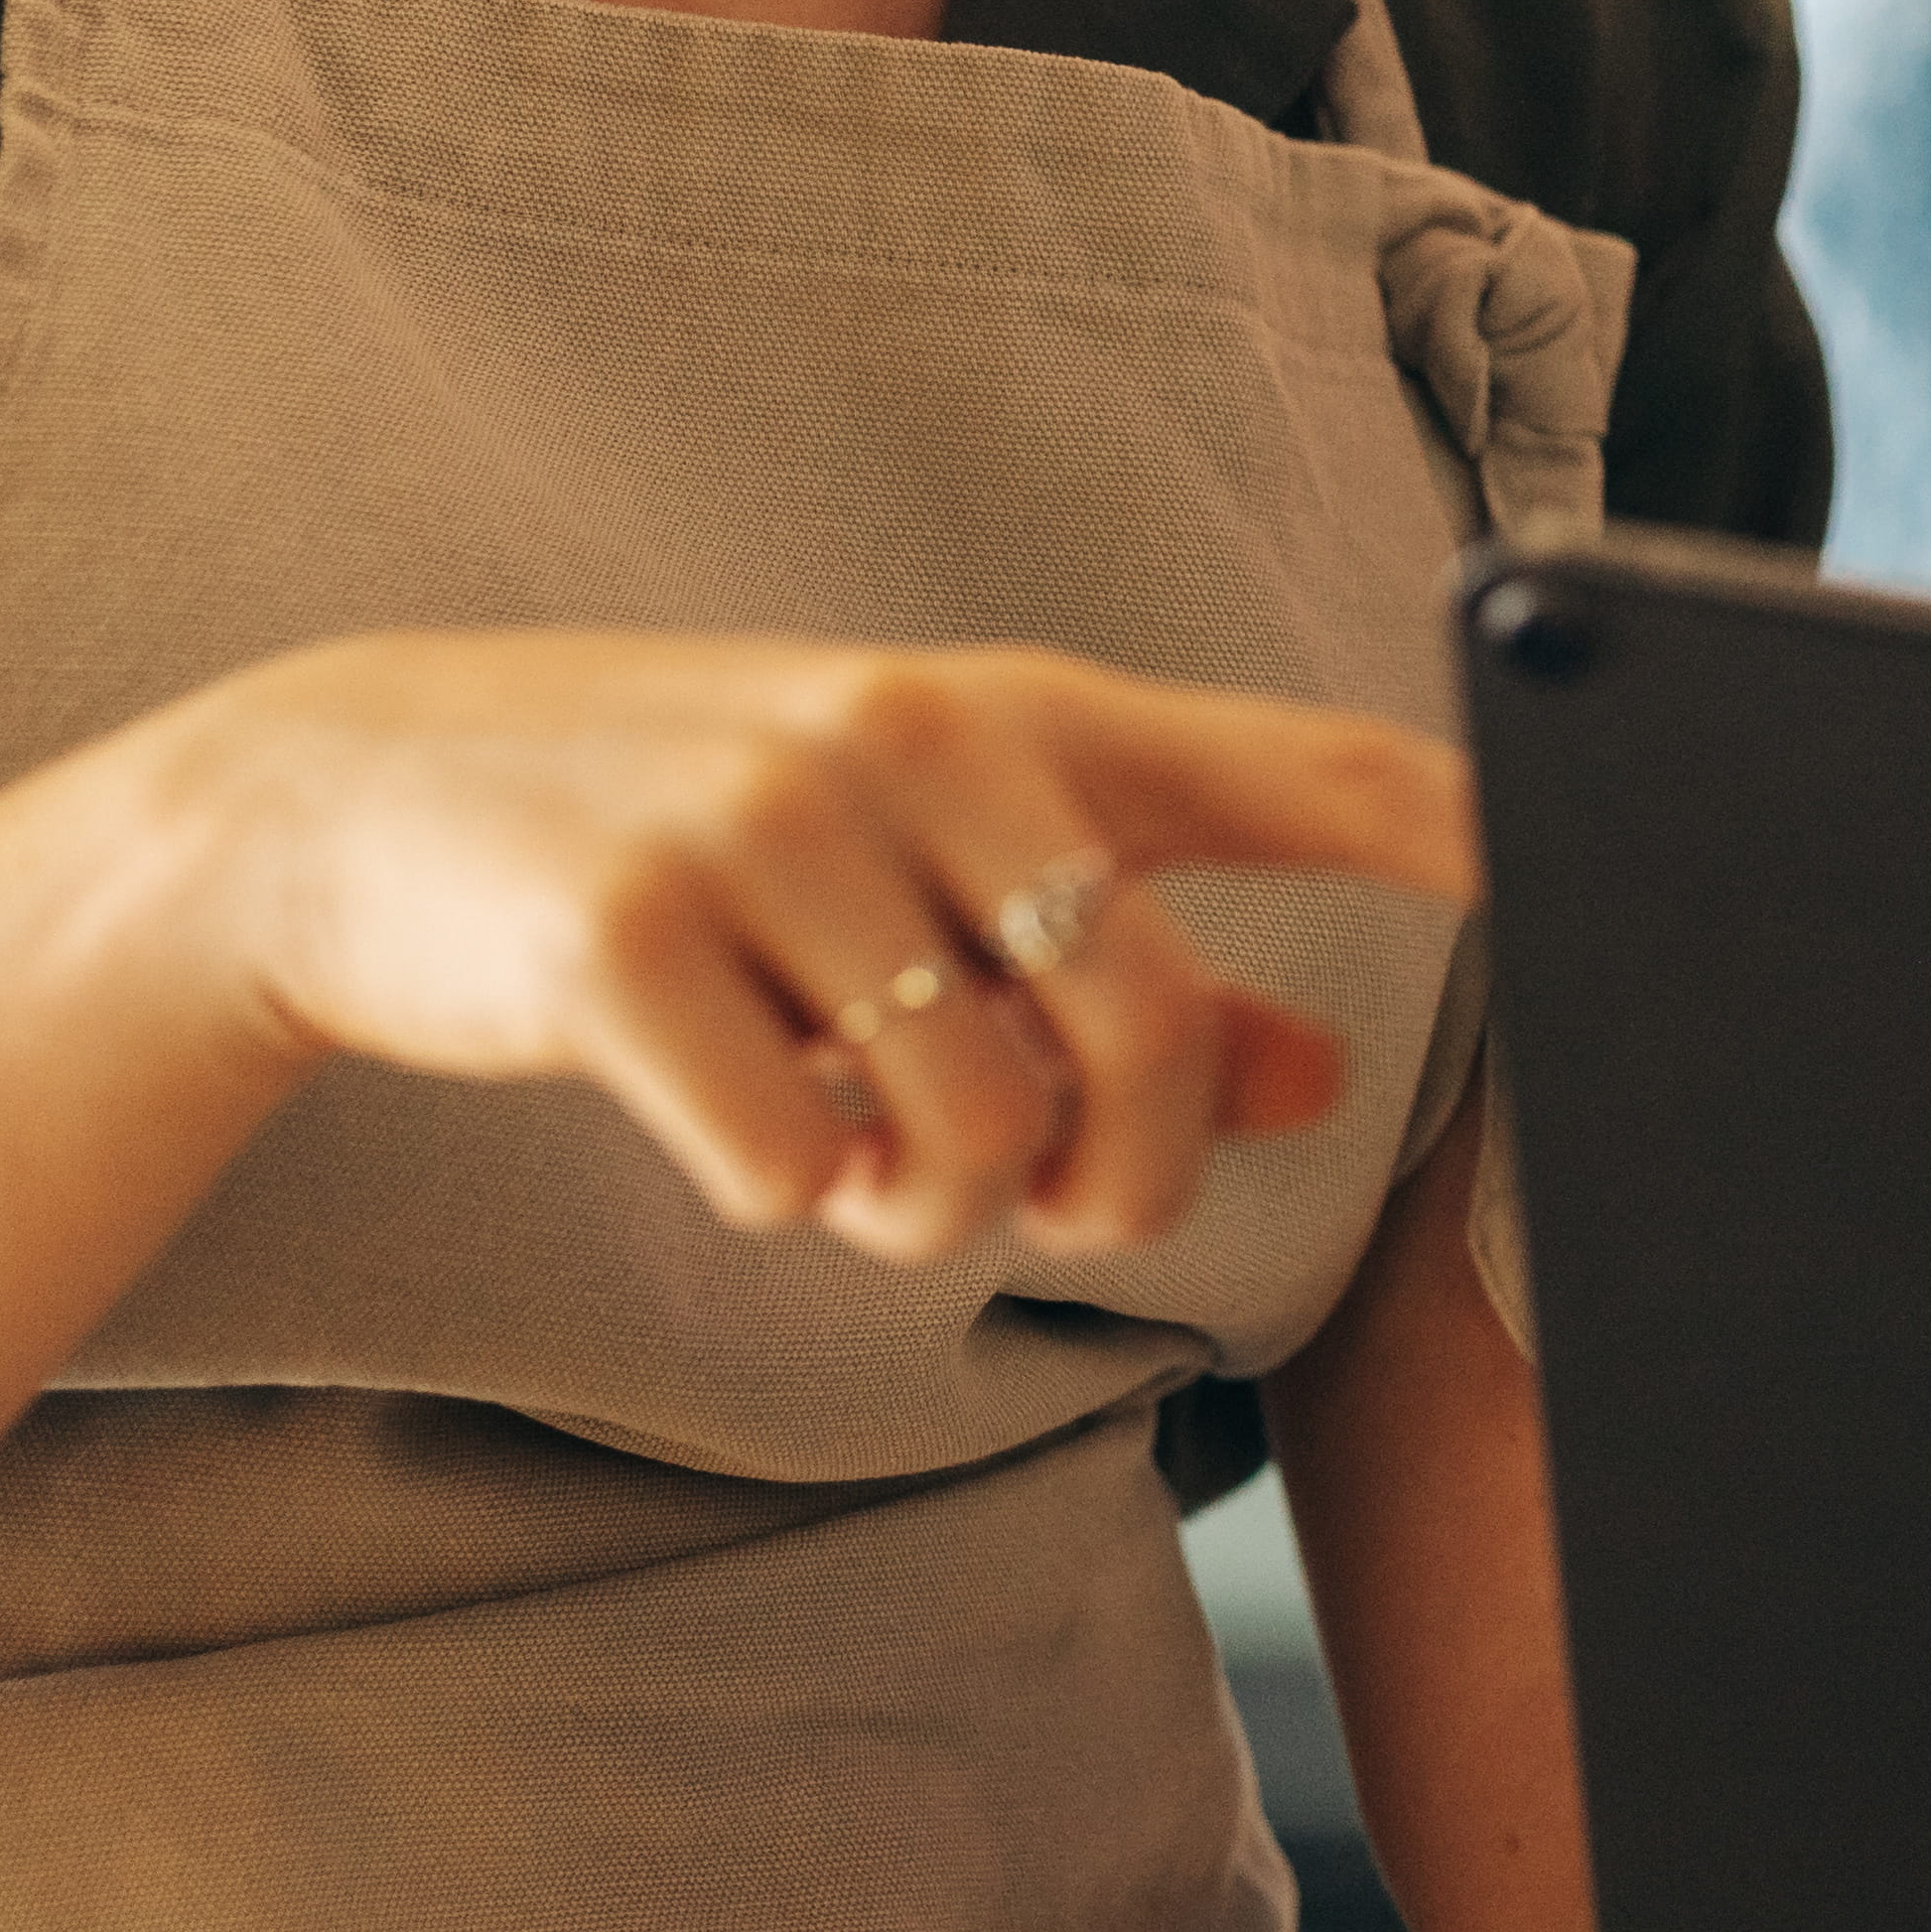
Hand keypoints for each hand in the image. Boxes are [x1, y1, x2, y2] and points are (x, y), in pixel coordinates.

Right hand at [139, 632, 1442, 1266]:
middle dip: (1119, 1179)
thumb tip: (1330, 1070)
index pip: (1302, 768)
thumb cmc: (705, 849)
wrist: (357, 805)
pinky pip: (789, 1161)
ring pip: (972, 1124)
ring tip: (856, 1168)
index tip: (1573, 883)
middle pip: (1144, 1027)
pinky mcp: (622, 936)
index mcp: (1025, 717)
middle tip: (1037, 1208)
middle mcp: (918, 739)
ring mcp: (763, 825)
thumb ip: (1139, 969)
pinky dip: (782, 1195)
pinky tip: (736, 1134)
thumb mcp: (926, 870)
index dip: (1454, 830)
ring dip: (931, 1214)